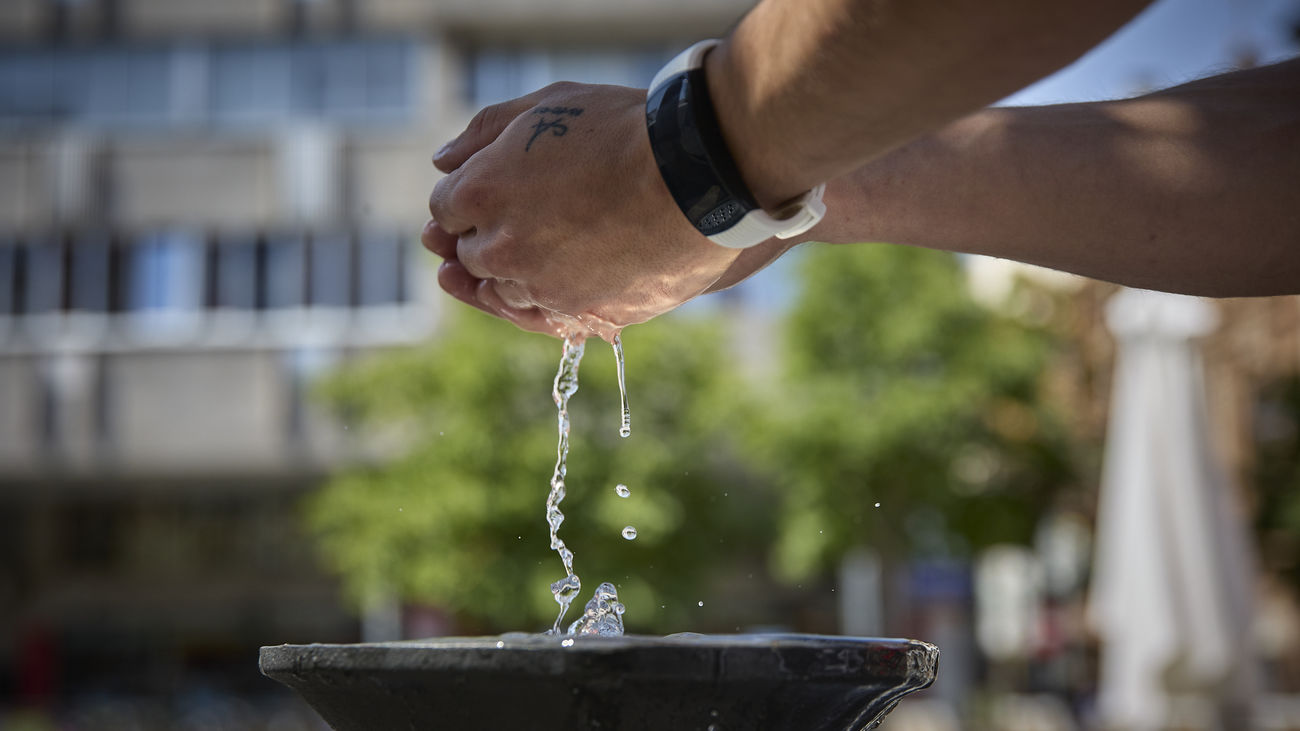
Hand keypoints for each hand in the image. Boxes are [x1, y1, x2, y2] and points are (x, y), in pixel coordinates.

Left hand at [423, 82, 745, 340]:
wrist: (696, 176)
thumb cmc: (624, 130)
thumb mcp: (549, 104)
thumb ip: (487, 131)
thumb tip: (444, 161)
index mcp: (480, 192)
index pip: (445, 209)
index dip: (465, 199)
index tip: (489, 191)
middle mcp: (500, 248)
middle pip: (470, 254)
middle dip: (483, 235)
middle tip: (517, 220)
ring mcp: (540, 288)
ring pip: (504, 291)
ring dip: (513, 273)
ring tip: (542, 250)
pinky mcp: (581, 314)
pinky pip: (544, 318)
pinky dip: (539, 304)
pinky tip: (545, 287)